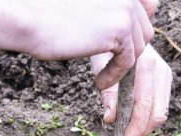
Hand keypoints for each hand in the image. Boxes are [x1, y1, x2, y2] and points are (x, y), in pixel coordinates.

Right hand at [0, 0, 157, 88]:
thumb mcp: (88, 6)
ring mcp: (125, 8)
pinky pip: (129, 62)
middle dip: (130, 50)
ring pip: (139, 48)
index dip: (141, 24)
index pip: (150, 4)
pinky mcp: (121, 30)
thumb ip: (111, 10)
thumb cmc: (49, 14)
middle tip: (111, 64)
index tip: (125, 41)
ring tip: (103, 75)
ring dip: (122, 65)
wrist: (30, 20)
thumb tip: (135, 25)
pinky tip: (99, 82)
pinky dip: (115, 75)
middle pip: (145, 30)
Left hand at [91, 45, 171, 135]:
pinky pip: (161, 105)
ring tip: (130, 134)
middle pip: (157, 112)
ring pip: (162, 112)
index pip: (143, 104)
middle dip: (142, 131)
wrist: (121, 28)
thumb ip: (108, 94)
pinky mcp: (166, 77)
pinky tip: (135, 122)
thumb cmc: (107, 47)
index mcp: (143, 64)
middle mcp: (159, 68)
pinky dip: (149, 118)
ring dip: (146, 127)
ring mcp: (165, 72)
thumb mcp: (101, 66)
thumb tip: (110, 120)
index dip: (135, 127)